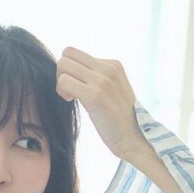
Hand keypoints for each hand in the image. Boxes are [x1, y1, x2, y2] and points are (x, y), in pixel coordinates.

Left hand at [56, 46, 142, 160]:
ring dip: (60, 83)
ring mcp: (101, 81)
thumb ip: (98, 77)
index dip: (71, 70)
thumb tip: (74, 70)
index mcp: (113, 64)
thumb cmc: (119, 119)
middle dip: (62, 73)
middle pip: (67, 54)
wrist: (133, 138)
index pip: (77, 54)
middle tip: (70, 91)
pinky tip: (71, 101)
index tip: (77, 86)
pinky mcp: (94, 95)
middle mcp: (108, 68)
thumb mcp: (114, 89)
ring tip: (71, 98)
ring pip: (63, 65)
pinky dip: (61, 91)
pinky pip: (64, 81)